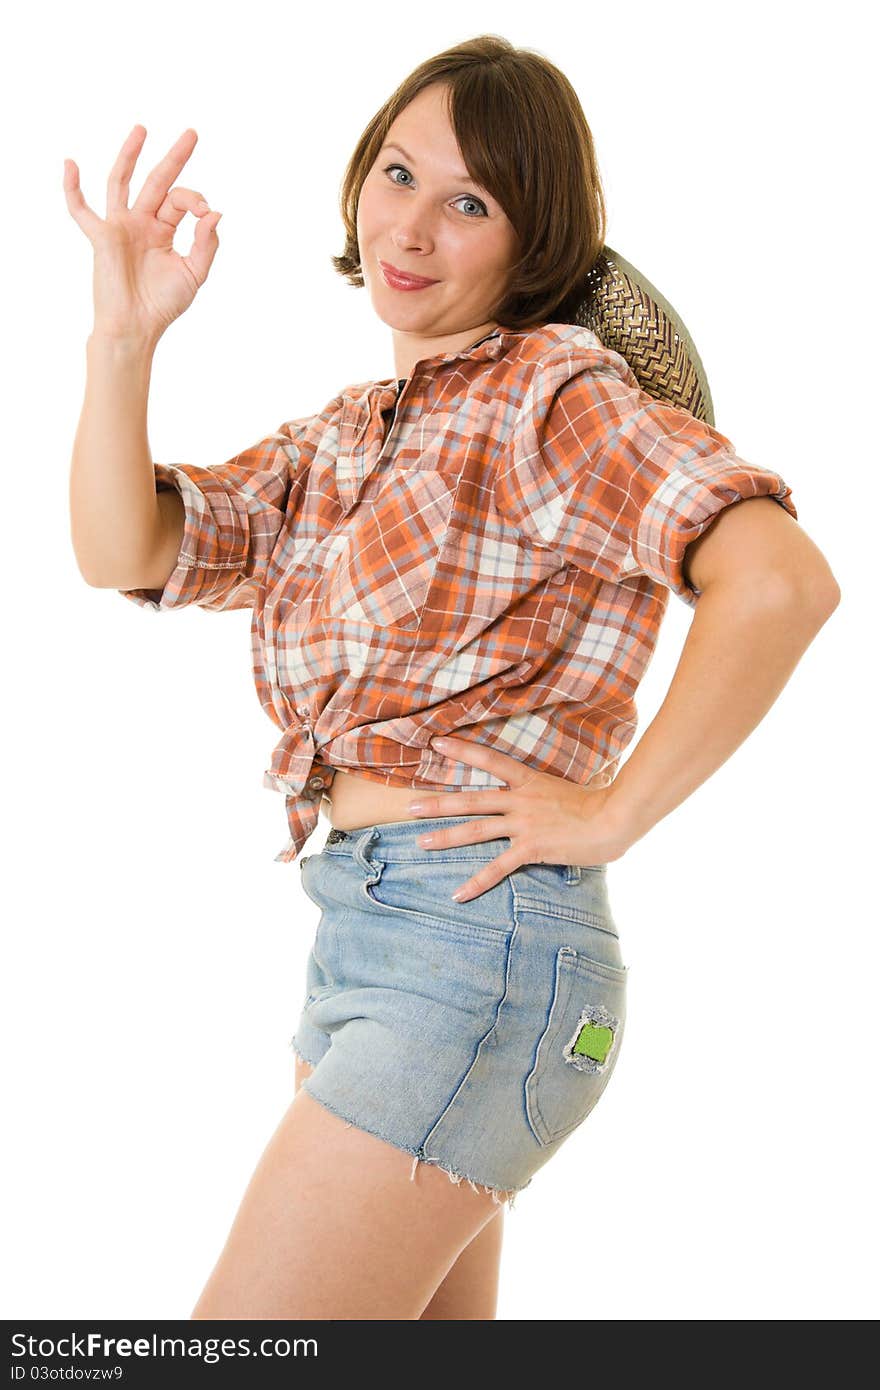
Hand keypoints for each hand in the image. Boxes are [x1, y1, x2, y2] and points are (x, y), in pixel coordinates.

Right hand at [63, 125, 221, 343]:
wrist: (136, 327)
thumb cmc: (163, 305)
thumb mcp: (194, 273)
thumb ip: (206, 244)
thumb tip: (215, 213)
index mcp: (163, 230)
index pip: (181, 201)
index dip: (195, 200)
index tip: (205, 212)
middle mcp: (141, 223)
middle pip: (157, 181)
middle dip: (175, 158)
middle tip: (192, 133)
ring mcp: (120, 227)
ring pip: (121, 182)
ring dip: (130, 155)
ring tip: (142, 130)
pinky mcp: (102, 237)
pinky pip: (81, 210)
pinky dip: (73, 189)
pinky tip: (70, 165)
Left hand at [406, 735, 631, 902]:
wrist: (615, 819)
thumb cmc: (601, 805)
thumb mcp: (569, 790)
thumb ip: (549, 793)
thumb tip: (548, 797)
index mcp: (530, 781)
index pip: (490, 759)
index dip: (462, 750)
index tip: (437, 742)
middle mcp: (521, 800)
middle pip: (471, 799)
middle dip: (438, 802)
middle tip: (409, 805)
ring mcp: (524, 824)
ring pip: (476, 830)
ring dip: (445, 836)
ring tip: (420, 842)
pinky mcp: (531, 848)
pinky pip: (497, 868)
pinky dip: (476, 883)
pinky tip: (458, 894)